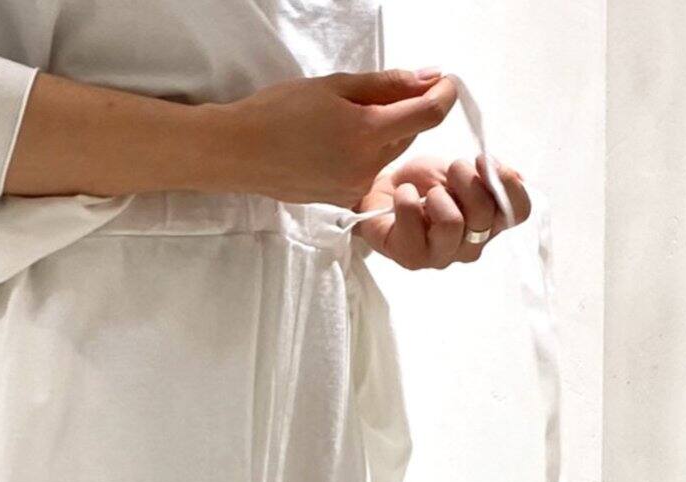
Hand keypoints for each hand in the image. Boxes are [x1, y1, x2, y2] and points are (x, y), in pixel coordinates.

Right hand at [218, 70, 458, 206]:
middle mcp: (368, 167)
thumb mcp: (335, 85)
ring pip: (388, 154)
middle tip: (375, 92)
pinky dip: (364, 152)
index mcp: (367, 133)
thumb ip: (388, 84)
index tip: (445, 81)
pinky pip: (369, 170)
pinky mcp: (344, 199)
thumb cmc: (280, 111)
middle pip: (408, 134)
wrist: (239, 153)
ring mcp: (356, 187)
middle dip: (403, 111)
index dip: (443, 94)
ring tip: (344, 118)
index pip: (427, 115)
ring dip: (382, 133)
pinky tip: (335, 141)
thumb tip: (429, 78)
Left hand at [355, 155, 531, 269]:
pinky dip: (406, 197)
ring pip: (452, 223)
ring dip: (438, 194)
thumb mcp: (460, 170)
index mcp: (490, 224)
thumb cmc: (425, 184)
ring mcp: (441, 256)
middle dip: (466, 178)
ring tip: (426, 191)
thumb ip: (488, 177)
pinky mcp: (411, 258)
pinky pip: (414, 222)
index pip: (518, 213)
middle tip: (452, 169)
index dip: (507, 183)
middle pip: (484, 213)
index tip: (484, 161)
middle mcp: (471, 245)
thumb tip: (517, 178)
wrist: (384, 191)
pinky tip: (403, 196)